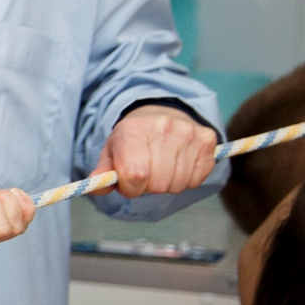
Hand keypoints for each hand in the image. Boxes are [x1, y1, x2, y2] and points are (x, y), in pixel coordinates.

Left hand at [95, 104, 219, 198]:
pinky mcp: (207, 139)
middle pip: (158, 183)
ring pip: (179, 184)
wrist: (159, 116)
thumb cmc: (132, 141)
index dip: (130, 188)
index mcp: (133, 130)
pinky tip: (178, 165)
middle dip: (149, 187)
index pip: (135, 175)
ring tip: (161, 168)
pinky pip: (197, 179)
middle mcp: (163, 126)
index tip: (128, 184)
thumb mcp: (111, 152)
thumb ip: (103, 173)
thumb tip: (97, 188)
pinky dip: (187, 180)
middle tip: (146, 175)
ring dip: (168, 184)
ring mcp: (188, 132)